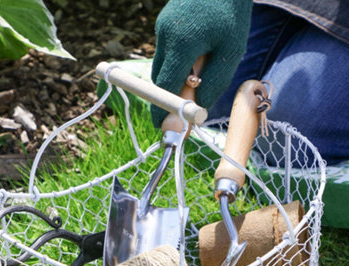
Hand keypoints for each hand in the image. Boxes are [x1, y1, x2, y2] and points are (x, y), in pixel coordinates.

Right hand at [151, 0, 252, 127]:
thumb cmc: (232, 11)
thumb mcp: (231, 50)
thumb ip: (214, 82)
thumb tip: (197, 105)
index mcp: (181, 43)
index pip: (164, 87)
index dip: (163, 110)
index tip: (165, 128)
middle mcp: (165, 36)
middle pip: (160, 80)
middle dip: (170, 97)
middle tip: (187, 109)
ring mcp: (161, 28)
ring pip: (162, 67)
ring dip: (174, 80)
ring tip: (198, 74)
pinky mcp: (163, 24)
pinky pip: (166, 54)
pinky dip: (176, 65)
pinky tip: (194, 57)